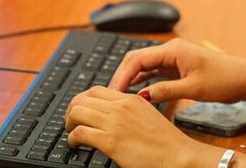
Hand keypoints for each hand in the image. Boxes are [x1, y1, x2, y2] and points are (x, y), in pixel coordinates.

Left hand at [65, 85, 220, 167]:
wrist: (177, 155)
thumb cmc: (166, 142)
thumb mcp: (148, 116)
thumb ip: (130, 112)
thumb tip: (114, 118)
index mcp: (131, 99)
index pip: (97, 90)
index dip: (83, 99)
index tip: (80, 109)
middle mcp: (121, 106)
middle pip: (83, 98)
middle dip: (71, 109)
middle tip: (70, 121)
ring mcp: (115, 122)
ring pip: (78, 111)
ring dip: (68, 122)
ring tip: (70, 132)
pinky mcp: (110, 140)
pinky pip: (80, 132)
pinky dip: (72, 137)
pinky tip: (75, 144)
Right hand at [109, 38, 245, 103]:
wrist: (244, 77)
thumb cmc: (224, 79)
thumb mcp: (193, 88)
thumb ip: (166, 91)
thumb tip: (142, 96)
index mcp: (173, 49)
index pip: (137, 59)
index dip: (122, 75)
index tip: (114, 92)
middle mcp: (170, 49)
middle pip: (137, 59)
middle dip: (122, 75)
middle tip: (111, 95)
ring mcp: (173, 57)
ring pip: (144, 64)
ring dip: (131, 77)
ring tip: (119, 94)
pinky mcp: (177, 65)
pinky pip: (153, 69)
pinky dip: (142, 78)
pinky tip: (134, 90)